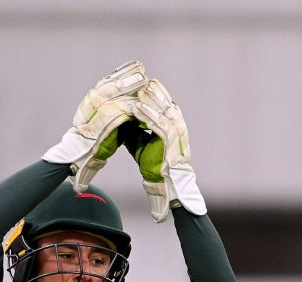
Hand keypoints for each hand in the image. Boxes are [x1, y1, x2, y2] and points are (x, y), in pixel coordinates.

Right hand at [42, 61, 148, 188]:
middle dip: (125, 74)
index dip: (122, 72)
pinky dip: (125, 106)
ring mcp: (91, 113)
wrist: (81, 155)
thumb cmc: (100, 140)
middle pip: (109, 84)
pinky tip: (137, 101)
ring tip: (142, 77)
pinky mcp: (95, 124)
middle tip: (141, 67)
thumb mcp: (113, 121)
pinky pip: (112, 112)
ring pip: (109, 94)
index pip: (109, 81)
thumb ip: (122, 109)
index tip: (137, 65)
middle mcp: (90, 103)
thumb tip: (138, 99)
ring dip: (126, 85)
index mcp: (94, 101)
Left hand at [123, 78, 204, 220]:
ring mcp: (178, 137)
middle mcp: (178, 129)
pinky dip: (150, 115)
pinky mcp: (172, 144)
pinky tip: (139, 108)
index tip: (144, 80)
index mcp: (173, 127)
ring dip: (153, 100)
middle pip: (168, 104)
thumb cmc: (154, 165)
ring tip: (140, 90)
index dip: (157, 92)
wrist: (166, 184)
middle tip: (143, 79)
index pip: (166, 105)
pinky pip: (162, 126)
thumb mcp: (141, 142)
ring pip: (167, 112)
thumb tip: (122, 116)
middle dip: (156, 91)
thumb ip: (136, 129)